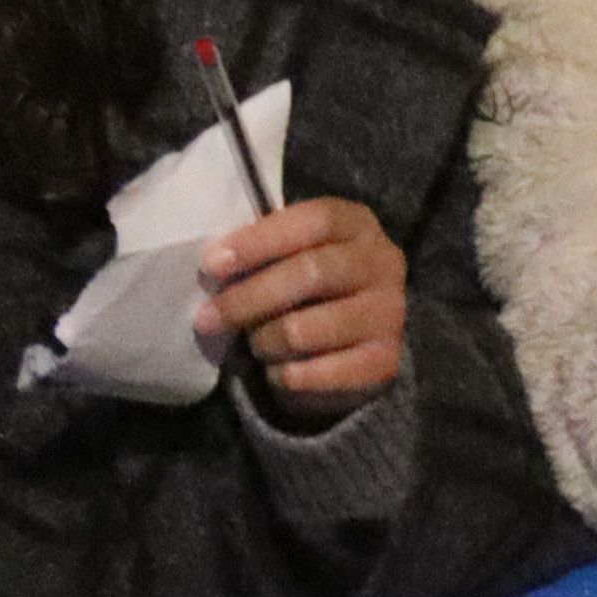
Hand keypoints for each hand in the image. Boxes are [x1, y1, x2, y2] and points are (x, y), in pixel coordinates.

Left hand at [196, 196, 406, 418]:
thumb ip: (265, 252)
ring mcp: (389, 313)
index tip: (211, 264)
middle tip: (206, 319)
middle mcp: (384, 263)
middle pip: (311, 273)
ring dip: (263, 341)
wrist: (359, 342)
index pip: (314, 221)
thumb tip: (215, 264)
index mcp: (358, 225)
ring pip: (304, 330)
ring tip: (255, 344)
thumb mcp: (294, 255)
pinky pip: (314, 373)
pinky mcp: (384, 361)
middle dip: (248, 298)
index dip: (261, 240)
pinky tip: (278, 369)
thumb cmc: (309, 289)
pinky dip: (282, 375)